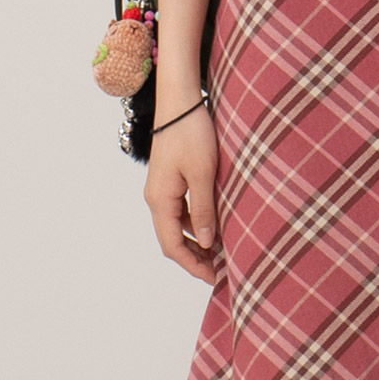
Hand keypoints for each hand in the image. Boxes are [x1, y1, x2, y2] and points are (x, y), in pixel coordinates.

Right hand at [144, 103, 219, 284]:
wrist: (181, 102)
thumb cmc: (191, 133)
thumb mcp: (202, 174)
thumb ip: (204, 210)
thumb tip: (206, 243)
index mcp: (160, 200)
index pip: (172, 246)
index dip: (193, 265)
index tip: (215, 277)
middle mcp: (156, 198)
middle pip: (172, 240)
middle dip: (195, 258)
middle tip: (221, 270)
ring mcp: (162, 189)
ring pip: (176, 227)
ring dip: (196, 242)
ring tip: (221, 253)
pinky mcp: (170, 180)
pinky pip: (180, 211)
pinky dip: (195, 225)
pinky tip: (214, 227)